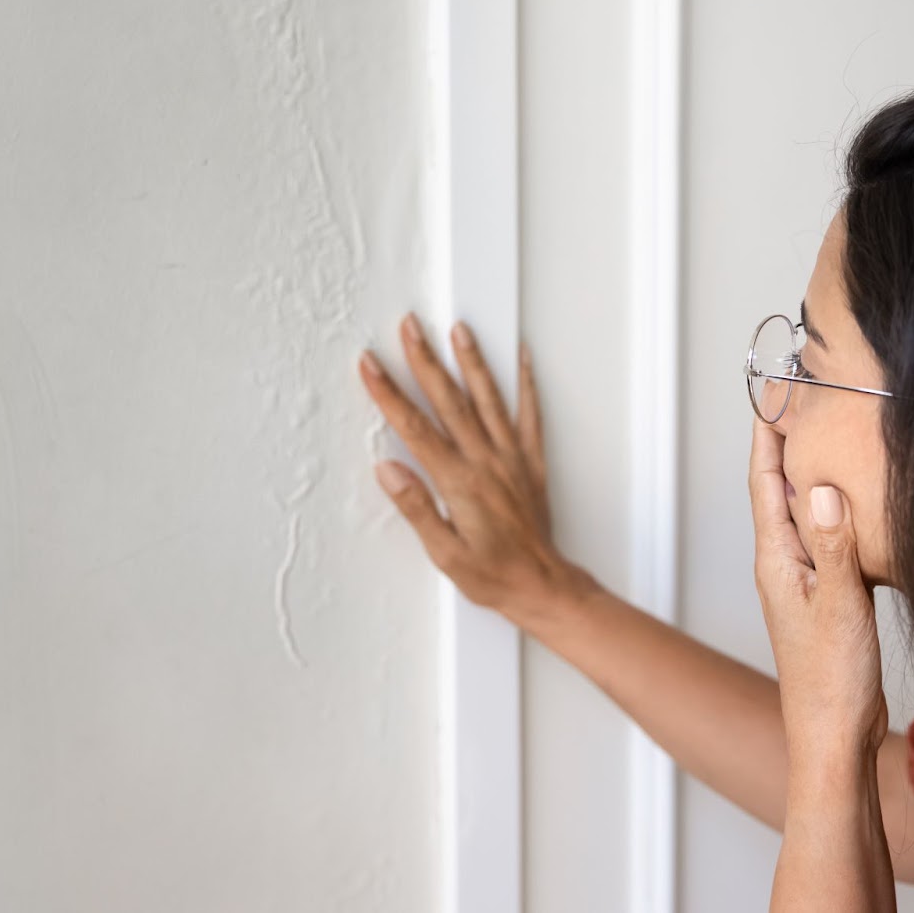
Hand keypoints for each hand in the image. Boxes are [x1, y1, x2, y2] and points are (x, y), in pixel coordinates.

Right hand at [358, 313, 580, 622]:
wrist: (543, 586)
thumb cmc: (493, 576)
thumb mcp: (445, 553)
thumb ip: (417, 507)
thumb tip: (388, 469)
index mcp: (459, 482)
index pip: (416, 428)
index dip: (389, 393)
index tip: (371, 364)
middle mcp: (486, 462)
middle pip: (449, 401)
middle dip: (425, 360)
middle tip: (409, 326)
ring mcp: (511, 458)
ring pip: (488, 399)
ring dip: (471, 361)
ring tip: (459, 329)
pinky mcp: (531, 462)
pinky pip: (530, 415)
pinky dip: (527, 384)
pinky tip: (522, 357)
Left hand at [749, 416, 887, 767]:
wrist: (833, 737)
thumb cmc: (831, 681)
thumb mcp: (840, 607)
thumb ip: (833, 546)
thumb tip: (820, 487)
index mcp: (777, 560)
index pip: (765, 482)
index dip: (767, 436)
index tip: (771, 393)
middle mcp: (783, 564)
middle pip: (779, 489)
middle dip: (786, 443)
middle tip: (801, 398)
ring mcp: (803, 580)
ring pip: (802, 512)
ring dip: (810, 474)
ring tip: (826, 436)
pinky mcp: (826, 596)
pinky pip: (825, 537)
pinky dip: (834, 510)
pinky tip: (853, 503)